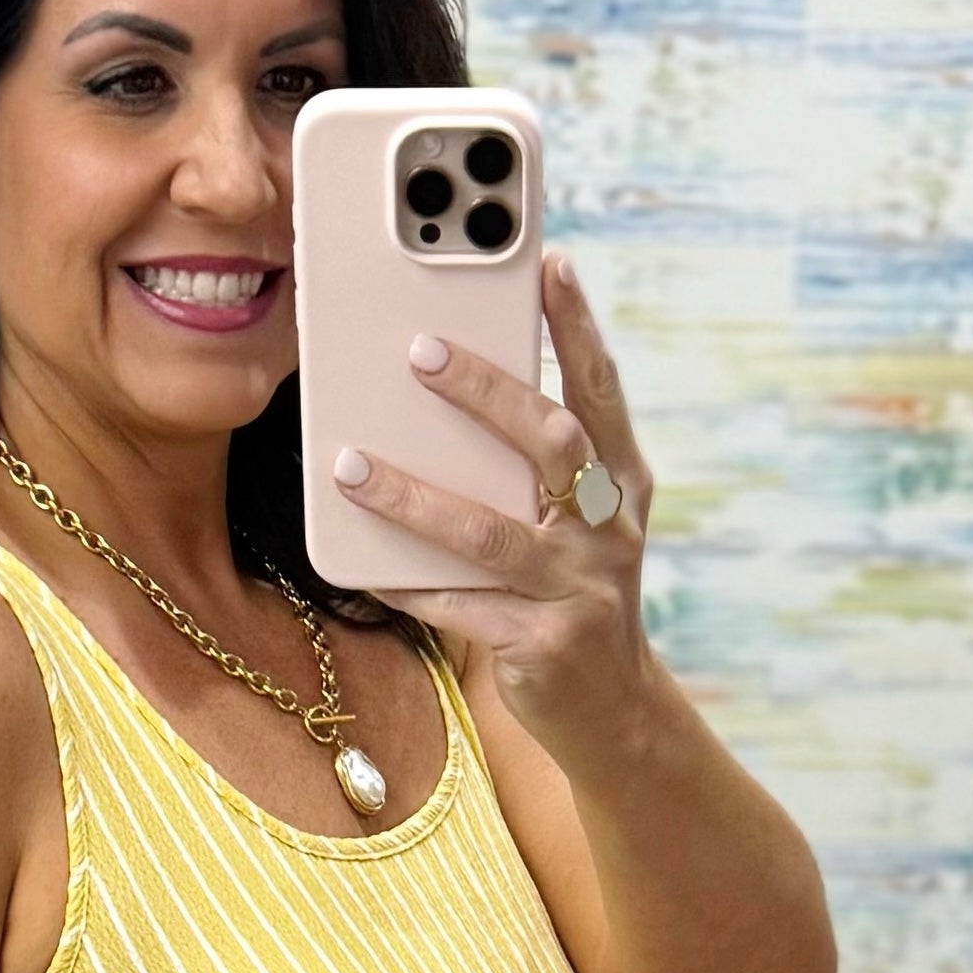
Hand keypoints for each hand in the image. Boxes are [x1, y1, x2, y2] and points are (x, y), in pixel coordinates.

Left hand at [325, 255, 653, 767]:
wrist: (610, 709)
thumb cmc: (571, 592)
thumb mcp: (573, 522)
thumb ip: (535, 468)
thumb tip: (445, 396)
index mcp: (622, 483)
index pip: (601, 389)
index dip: (578, 326)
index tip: (550, 263)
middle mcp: (609, 529)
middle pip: (550, 442)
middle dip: (485, 392)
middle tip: (418, 351)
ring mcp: (579, 589)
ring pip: (489, 531)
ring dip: (414, 497)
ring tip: (350, 466)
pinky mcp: (541, 645)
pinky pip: (459, 606)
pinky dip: (406, 583)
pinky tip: (359, 564)